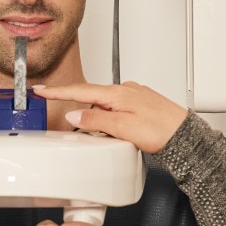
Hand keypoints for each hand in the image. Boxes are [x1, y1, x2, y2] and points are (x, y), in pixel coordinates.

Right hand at [32, 81, 186, 152]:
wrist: (185, 136)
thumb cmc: (160, 131)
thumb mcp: (122, 127)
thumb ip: (96, 120)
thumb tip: (74, 116)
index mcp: (117, 94)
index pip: (79, 91)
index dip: (57, 92)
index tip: (40, 89)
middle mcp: (124, 91)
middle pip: (91, 99)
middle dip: (80, 111)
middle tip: (75, 126)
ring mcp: (133, 97)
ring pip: (104, 106)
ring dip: (98, 119)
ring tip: (108, 136)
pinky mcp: (139, 105)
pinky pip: (116, 110)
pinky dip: (110, 119)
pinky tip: (116, 131)